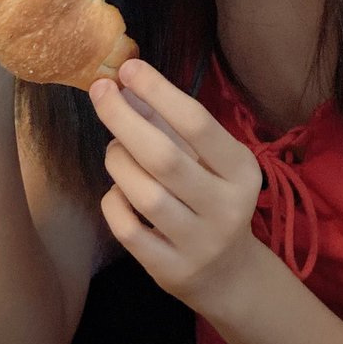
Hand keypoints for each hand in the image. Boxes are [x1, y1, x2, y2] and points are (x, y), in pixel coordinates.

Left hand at [89, 58, 263, 305]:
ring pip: (144, 194)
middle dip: (124, 119)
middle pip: (164, 157)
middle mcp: (225, 207)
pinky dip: (114, 202)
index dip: (159, 92)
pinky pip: (127, 228)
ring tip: (114, 149)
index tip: (128, 69)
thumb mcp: (209, 162)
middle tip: (101, 93)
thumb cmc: (211, 200)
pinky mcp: (171, 269)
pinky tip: (119, 192)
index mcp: (241, 171)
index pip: (197, 123)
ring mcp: (199, 242)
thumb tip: (127, 82)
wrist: (228, 274)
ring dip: (118, 162)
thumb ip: (172, 125)